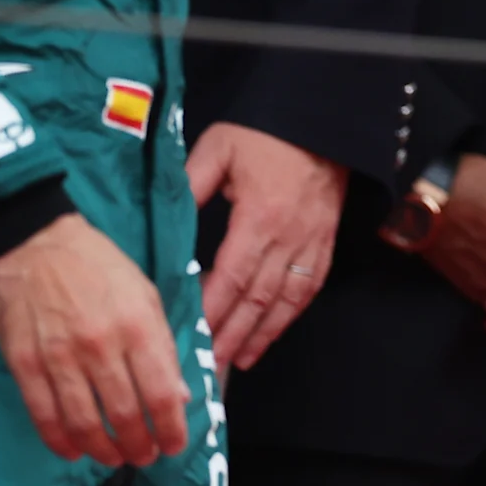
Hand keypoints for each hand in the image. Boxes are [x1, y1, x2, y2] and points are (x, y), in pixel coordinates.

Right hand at [0, 212, 190, 466]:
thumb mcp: (145, 294)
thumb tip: (178, 395)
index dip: (171, 429)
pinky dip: (60, 441)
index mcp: (138, 325)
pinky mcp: (25, 364)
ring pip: (85, 423)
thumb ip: (163, 346)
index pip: (160, 394)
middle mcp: (101, 346)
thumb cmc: (99, 266)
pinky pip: (44, 415)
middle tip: (145, 457)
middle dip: (139, 446)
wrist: (35, 242)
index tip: (174, 445)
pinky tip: (74, 450)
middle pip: (124, 416)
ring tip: (114, 458)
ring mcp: (59, 357)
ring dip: (103, 450)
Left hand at [184, 121, 346, 369]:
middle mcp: (288, 237)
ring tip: (237, 361)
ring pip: (285, 300)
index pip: (231, 275)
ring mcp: (311, 243)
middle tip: (208, 366)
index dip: (211, 309)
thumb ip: (190, 185)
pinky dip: (289, 316)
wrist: (324, 120)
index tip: (191, 335)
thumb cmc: (266, 133)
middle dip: (231, 334)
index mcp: (260, 216)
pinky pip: (308, 288)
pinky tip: (271, 333)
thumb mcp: (219, 148)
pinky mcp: (324, 243)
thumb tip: (161, 221)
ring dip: (261, 334)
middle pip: (257, 298)